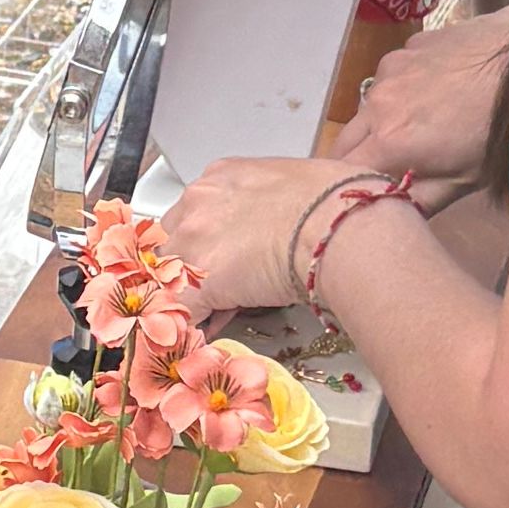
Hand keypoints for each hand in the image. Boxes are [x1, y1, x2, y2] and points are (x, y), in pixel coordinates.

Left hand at [158, 147, 358, 316]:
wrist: (338, 229)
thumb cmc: (336, 204)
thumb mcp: (295, 185)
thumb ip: (272, 204)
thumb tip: (281, 226)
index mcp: (221, 176)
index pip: (195, 213)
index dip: (208, 243)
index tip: (225, 259)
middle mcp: (199, 201)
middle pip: (174, 241)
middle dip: (193, 267)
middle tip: (222, 289)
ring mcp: (193, 239)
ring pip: (170, 276)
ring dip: (192, 295)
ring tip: (222, 312)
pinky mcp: (197, 280)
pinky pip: (181, 311)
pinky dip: (196, 324)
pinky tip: (214, 331)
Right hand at [336, 0, 508, 185]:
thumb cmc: (502, 131)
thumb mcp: (466, 180)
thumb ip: (419, 201)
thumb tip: (391, 216)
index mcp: (389, 142)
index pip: (340, 173)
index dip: (348, 186)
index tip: (366, 193)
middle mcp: (378, 102)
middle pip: (346, 139)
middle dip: (361, 156)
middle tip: (392, 167)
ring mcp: (393, 67)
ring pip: (370, 104)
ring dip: (384, 120)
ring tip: (424, 125)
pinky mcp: (410, 45)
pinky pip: (393, 75)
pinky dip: (404, 88)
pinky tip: (440, 90)